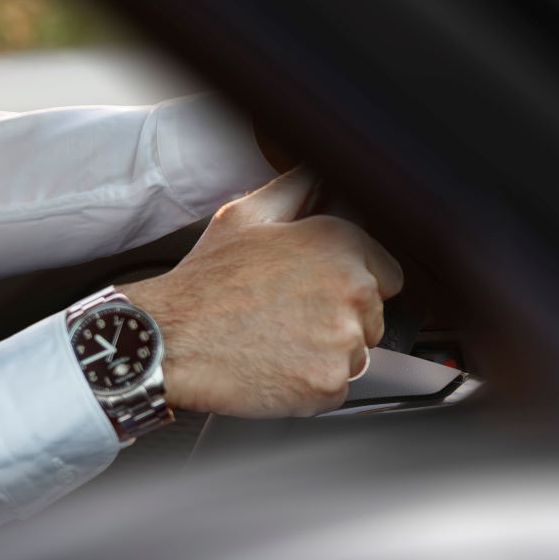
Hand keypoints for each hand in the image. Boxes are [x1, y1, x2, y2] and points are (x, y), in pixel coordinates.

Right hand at [124, 169, 402, 417]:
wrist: (170, 340)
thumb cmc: (204, 283)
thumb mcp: (245, 216)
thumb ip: (296, 188)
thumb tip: (319, 172)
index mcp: (340, 244)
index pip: (388, 274)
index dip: (349, 284)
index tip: (316, 292)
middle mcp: (352, 289)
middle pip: (373, 317)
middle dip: (339, 319)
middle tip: (286, 316)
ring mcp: (343, 340)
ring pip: (357, 354)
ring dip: (325, 353)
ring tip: (276, 340)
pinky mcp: (329, 383)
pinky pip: (337, 387)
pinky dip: (310, 383)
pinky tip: (276, 365)